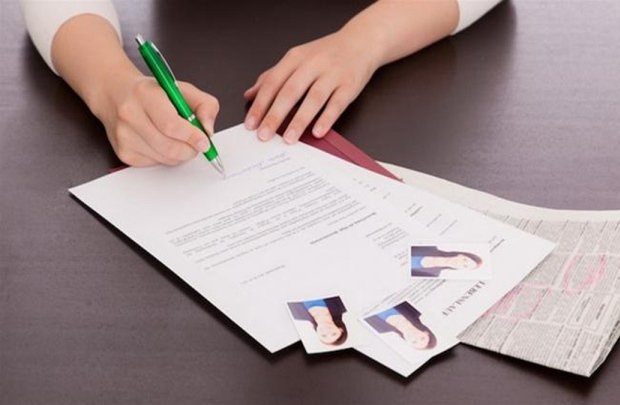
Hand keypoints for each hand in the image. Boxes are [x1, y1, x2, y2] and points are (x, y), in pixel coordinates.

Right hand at [96, 74, 219, 165]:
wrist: (116, 95)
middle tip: (197, 144)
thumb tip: (208, 130)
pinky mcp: (124, 153)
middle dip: (190, 149)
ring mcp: (124, 136)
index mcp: (145, 94)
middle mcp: (130, 115)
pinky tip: (162, 142)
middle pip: (169, 147)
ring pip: (165, 158)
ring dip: (180, 154)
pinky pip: (156, 164)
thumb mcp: (182, 89)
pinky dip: (166, 157)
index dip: (192, 137)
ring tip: (179, 139)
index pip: (171, 125)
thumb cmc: (152, 93)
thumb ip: (205, 105)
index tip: (204, 141)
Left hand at [244, 30, 379, 143]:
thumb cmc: (326, 54)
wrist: (361, 41)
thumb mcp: (297, 59)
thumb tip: (250, 94)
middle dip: (275, 115)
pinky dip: (326, 119)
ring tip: (288, 139)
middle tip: (264, 135)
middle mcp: (313, 64)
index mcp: (295, 58)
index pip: (273, 83)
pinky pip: (336, 104)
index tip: (250, 124)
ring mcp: (332, 75)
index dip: (260, 104)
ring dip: (299, 121)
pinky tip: (317, 132)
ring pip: (313, 99)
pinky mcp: (349, 85)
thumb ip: (273, 76)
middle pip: (290, 92)